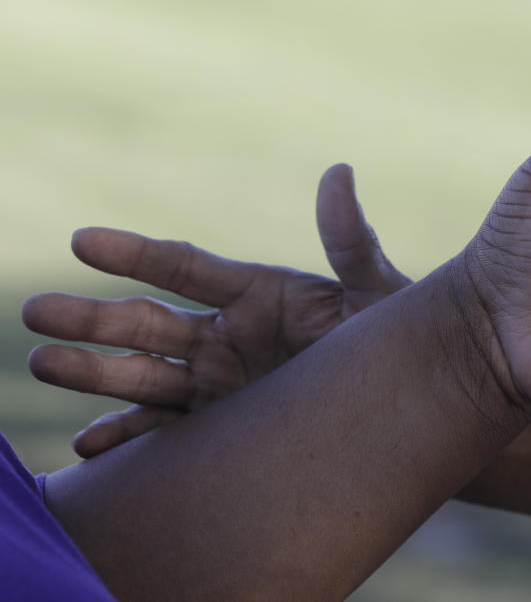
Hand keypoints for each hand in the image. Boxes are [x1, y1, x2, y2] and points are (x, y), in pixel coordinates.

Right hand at [22, 165, 409, 456]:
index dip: (134, 253)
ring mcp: (220, 384)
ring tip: (41, 363)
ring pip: (144, 376)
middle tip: (34, 312)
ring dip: (93, 373)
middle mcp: (227, 336)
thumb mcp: (373, 291)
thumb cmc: (393, 342)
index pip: (183, 266)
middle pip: (146, 323)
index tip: (83, 241)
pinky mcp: (224, 428)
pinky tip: (89, 444)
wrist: (409, 406)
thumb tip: (339, 171)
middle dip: (92, 318)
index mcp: (256, 294)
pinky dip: (129, 437)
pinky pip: (167, 431)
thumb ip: (350, 242)